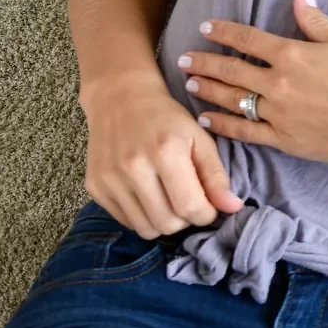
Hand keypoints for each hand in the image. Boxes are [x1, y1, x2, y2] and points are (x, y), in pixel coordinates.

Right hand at [83, 73, 244, 237]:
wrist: (120, 99)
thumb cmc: (167, 118)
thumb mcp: (200, 139)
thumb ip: (217, 175)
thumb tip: (233, 207)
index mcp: (165, 152)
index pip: (189, 207)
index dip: (206, 215)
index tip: (210, 207)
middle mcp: (133, 168)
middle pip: (167, 223)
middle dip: (186, 220)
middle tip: (189, 201)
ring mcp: (109, 179)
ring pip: (145, 228)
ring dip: (164, 222)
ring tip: (170, 200)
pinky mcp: (94, 187)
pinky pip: (125, 221)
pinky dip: (143, 217)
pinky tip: (149, 197)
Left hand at [179, 0, 327, 168]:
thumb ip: (316, 22)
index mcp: (292, 55)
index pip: (248, 40)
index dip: (223, 32)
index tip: (205, 27)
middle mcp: (277, 83)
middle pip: (231, 69)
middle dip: (204, 61)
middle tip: (182, 57)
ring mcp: (277, 113)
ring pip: (231, 99)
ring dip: (208, 89)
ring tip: (190, 83)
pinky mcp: (282, 139)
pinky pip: (244, 131)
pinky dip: (223, 124)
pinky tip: (207, 119)